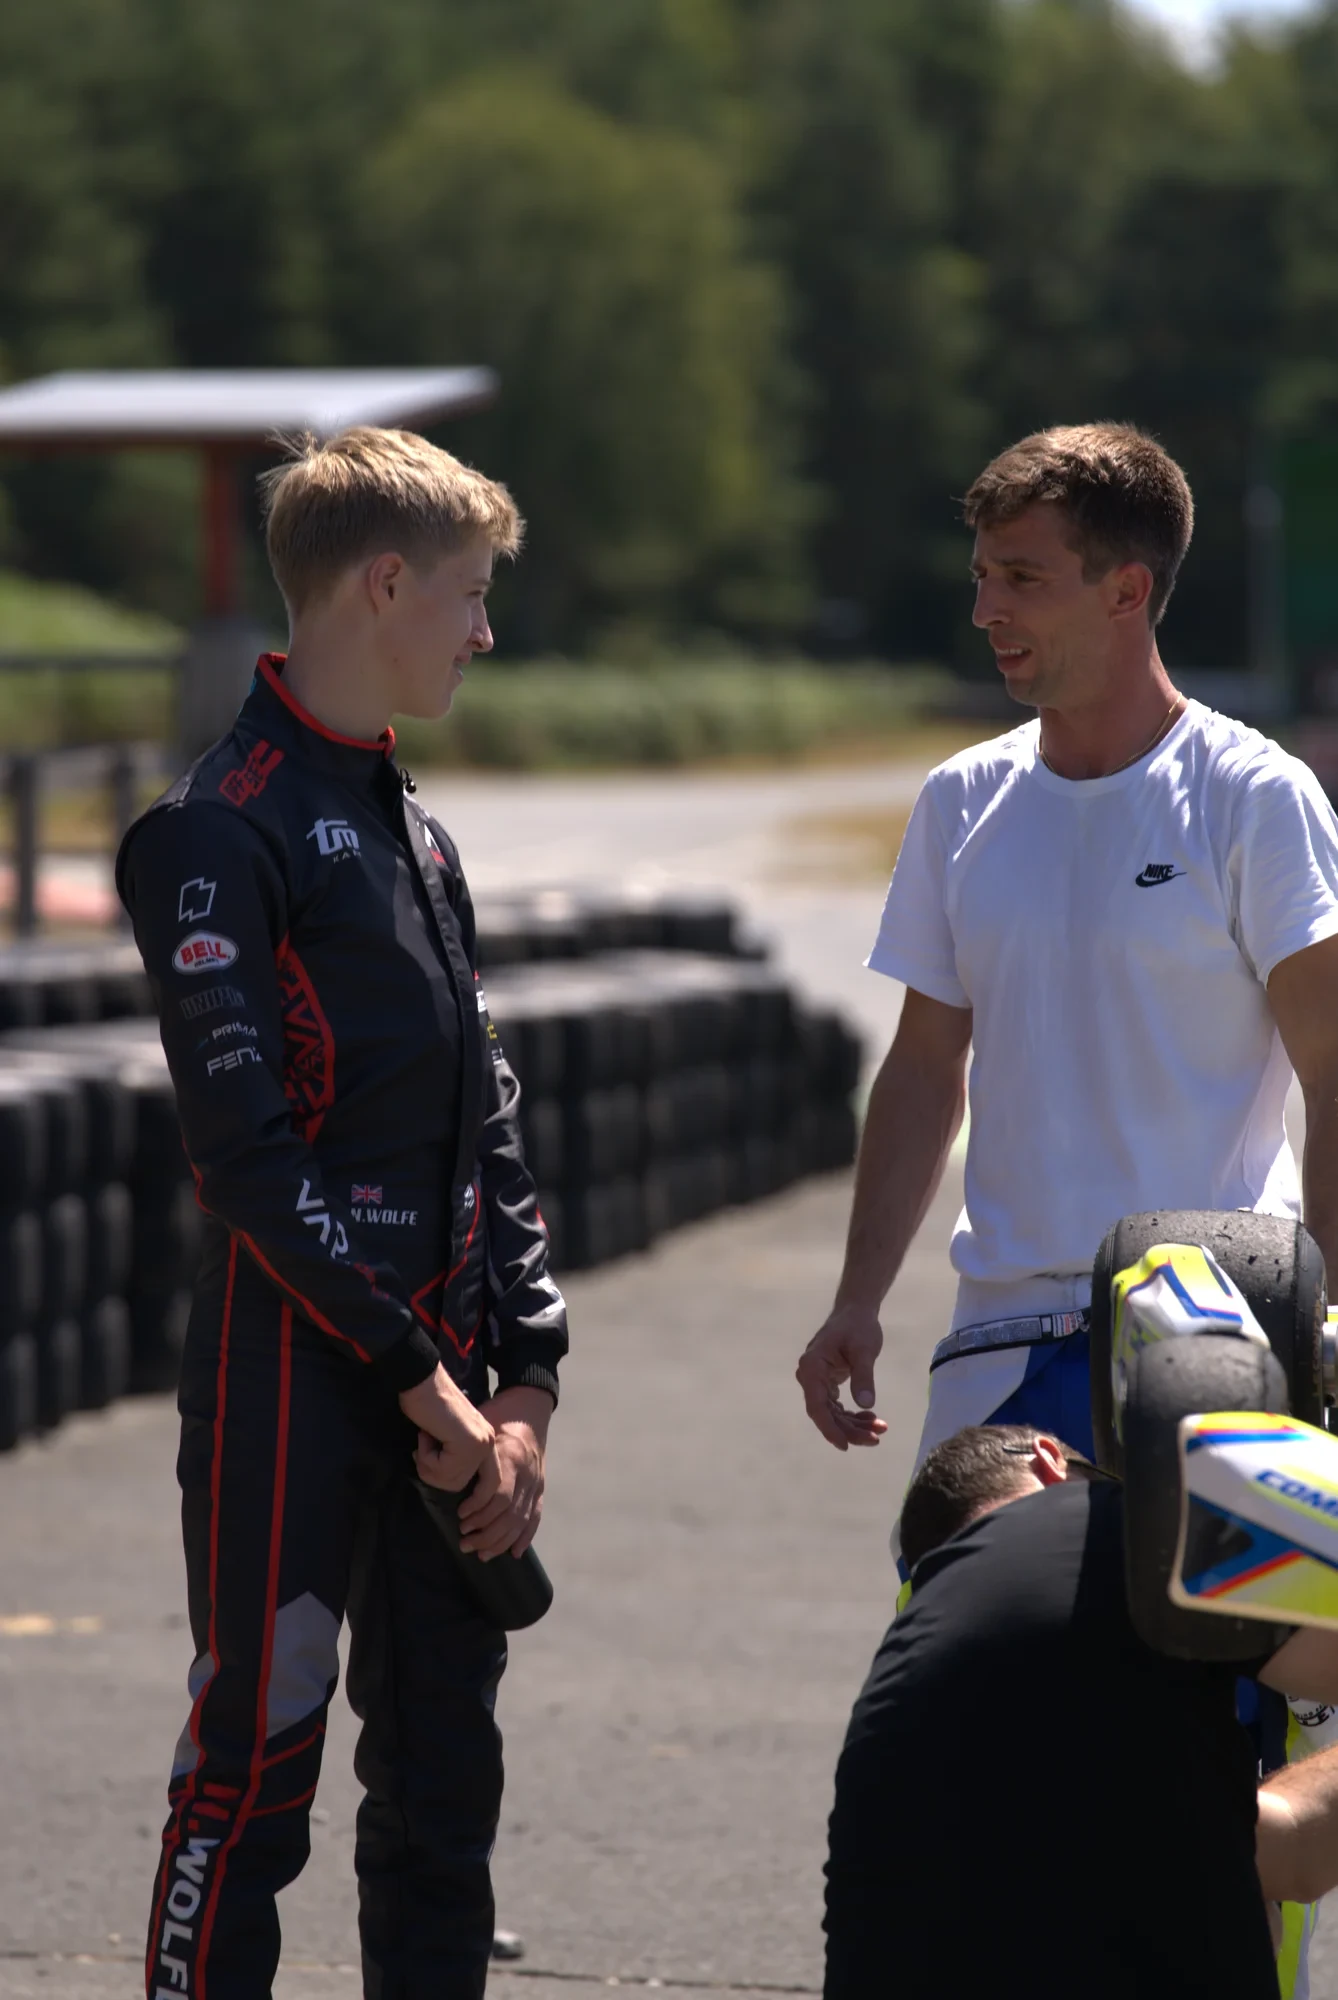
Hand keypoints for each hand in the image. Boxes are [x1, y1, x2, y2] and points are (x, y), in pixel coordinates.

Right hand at [400, 1365, 494, 1492]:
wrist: (422, 1379)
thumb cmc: (427, 1405)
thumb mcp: (445, 1438)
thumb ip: (452, 1458)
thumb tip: (446, 1483)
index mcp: (486, 1442)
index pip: (492, 1484)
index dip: (479, 1503)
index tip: (463, 1516)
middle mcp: (488, 1443)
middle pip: (470, 1487)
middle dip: (447, 1486)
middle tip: (428, 1469)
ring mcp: (480, 1443)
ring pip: (451, 1480)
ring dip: (428, 1464)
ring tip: (424, 1439)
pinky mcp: (467, 1443)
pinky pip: (441, 1470)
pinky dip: (425, 1456)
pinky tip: (424, 1435)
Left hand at [455, 1386, 551, 1560]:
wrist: (532, 1404)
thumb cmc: (501, 1412)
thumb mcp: (482, 1421)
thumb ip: (461, 1443)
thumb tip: (422, 1454)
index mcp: (511, 1456)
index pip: (499, 1495)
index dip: (479, 1511)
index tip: (460, 1517)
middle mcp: (527, 1472)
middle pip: (509, 1514)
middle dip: (486, 1534)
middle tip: (464, 1542)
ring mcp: (537, 1481)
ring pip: (521, 1520)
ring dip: (500, 1541)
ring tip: (480, 1553)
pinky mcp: (541, 1486)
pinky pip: (535, 1516)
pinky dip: (525, 1537)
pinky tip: (514, 1552)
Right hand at [796, 1303, 889, 1449]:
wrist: (856, 1312)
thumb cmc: (858, 1326)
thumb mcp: (864, 1350)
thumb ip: (864, 1376)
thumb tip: (866, 1405)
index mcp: (812, 1367)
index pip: (817, 1406)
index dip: (829, 1429)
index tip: (845, 1446)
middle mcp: (810, 1376)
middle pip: (826, 1414)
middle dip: (850, 1430)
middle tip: (876, 1439)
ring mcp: (818, 1381)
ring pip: (833, 1414)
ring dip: (855, 1425)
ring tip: (880, 1429)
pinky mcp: (827, 1383)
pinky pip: (838, 1407)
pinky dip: (854, 1415)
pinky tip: (872, 1417)